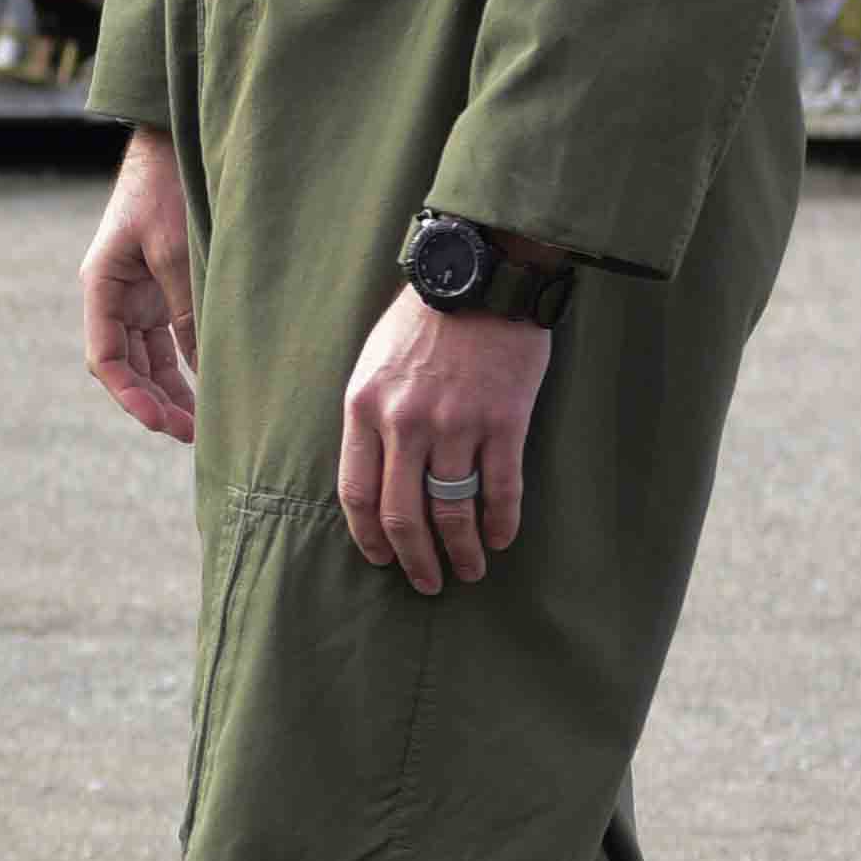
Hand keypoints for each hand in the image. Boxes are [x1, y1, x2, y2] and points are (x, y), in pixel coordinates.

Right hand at [77, 136, 197, 446]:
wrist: (177, 144)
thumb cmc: (169, 189)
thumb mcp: (178, 252)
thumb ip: (188, 311)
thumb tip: (207, 370)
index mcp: (102, 287)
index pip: (106, 358)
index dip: (129, 396)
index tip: (159, 423)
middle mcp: (115, 297)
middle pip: (127, 366)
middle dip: (154, 402)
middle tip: (189, 434)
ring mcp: (139, 294)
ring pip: (149, 357)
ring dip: (170, 390)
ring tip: (200, 424)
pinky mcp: (163, 289)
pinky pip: (170, 338)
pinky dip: (186, 364)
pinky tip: (210, 387)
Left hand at [339, 285, 554, 590]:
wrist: (480, 277)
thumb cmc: (422, 321)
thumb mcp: (373, 363)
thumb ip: (370, 417)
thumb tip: (372, 475)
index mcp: (364, 409)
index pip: (356, 493)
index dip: (368, 537)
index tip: (380, 559)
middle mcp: (405, 423)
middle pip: (403, 513)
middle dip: (415, 559)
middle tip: (427, 583)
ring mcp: (457, 424)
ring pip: (454, 509)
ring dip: (462, 550)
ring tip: (470, 570)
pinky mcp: (505, 421)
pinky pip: (502, 487)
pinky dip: (502, 521)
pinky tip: (503, 538)